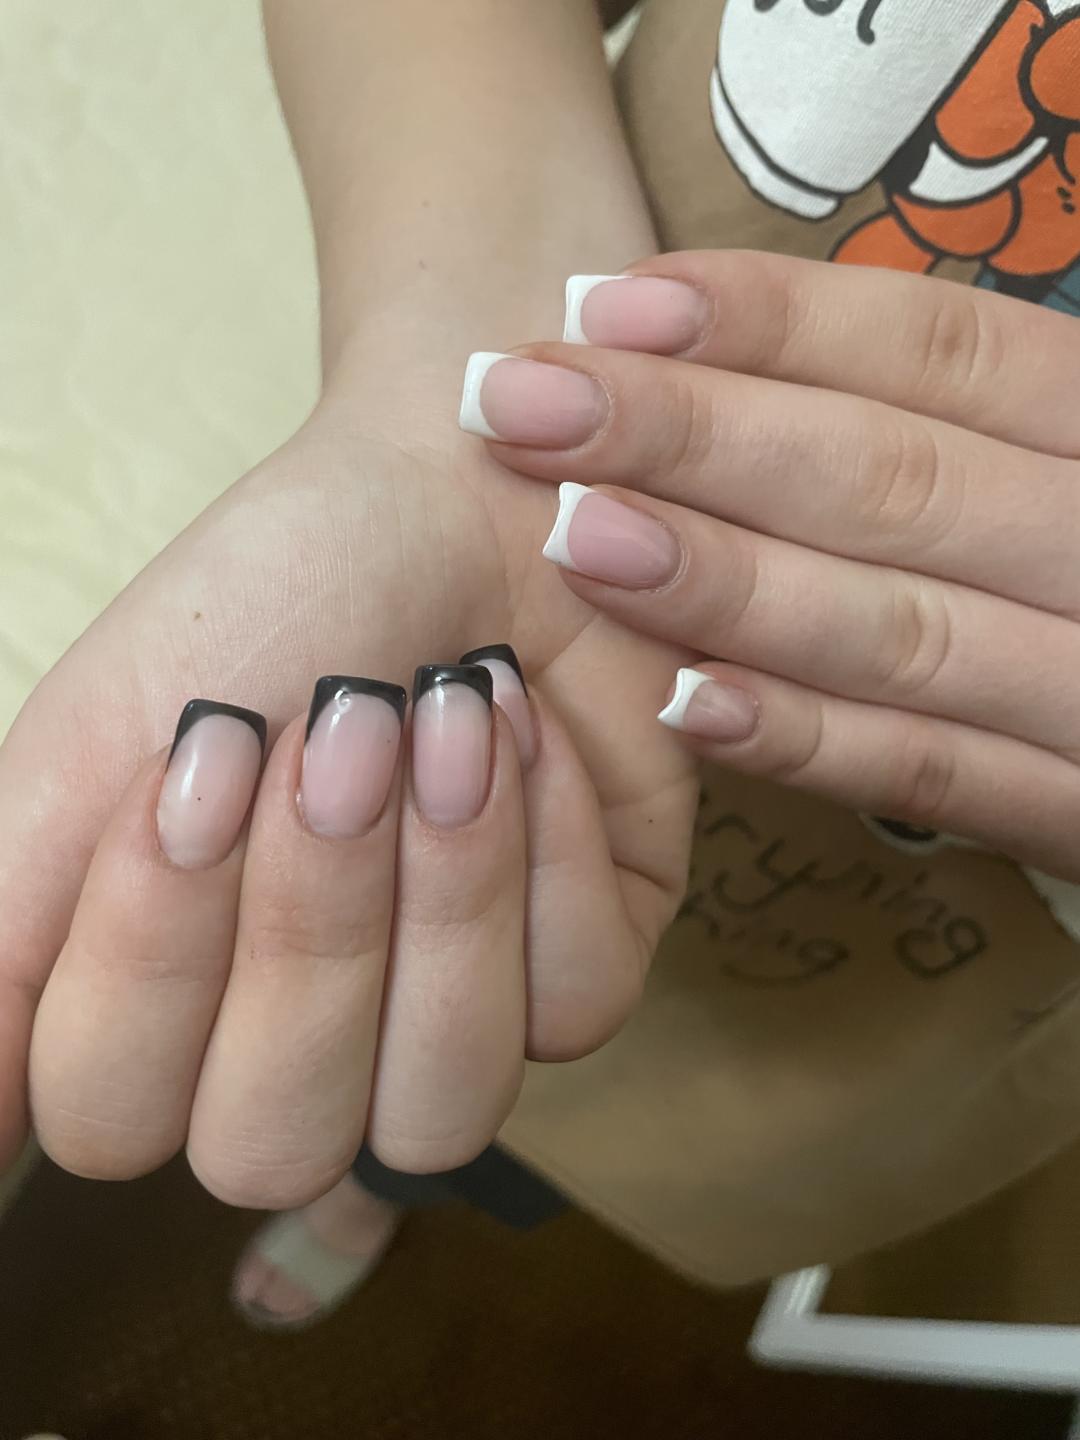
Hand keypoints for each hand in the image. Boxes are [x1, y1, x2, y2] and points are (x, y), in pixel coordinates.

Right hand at [1, 415, 696, 1200]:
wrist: (452, 502)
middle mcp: (306, 1058)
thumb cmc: (261, 613)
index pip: (114, 1117)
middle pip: (277, 1140)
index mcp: (165, 1012)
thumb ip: (2, 948)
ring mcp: (453, 1027)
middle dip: (303, 919)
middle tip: (339, 722)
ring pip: (438, 1107)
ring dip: (439, 896)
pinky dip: (547, 848)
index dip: (149, 950)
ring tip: (443, 716)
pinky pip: (575, 1002)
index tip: (201, 749)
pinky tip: (525, 730)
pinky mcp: (582, 971)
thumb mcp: (89, 756)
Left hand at [461, 251, 1079, 881]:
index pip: (942, 351)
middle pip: (895, 475)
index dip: (771, 323)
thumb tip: (734, 373)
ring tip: (580, 539)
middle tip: (522, 404)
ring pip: (905, 626)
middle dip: (696, 436)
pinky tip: (689, 704)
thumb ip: (953, 435)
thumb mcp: (1066, 471)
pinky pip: (942, 777)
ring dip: (731, 582)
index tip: (608, 304)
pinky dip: (818, 739)